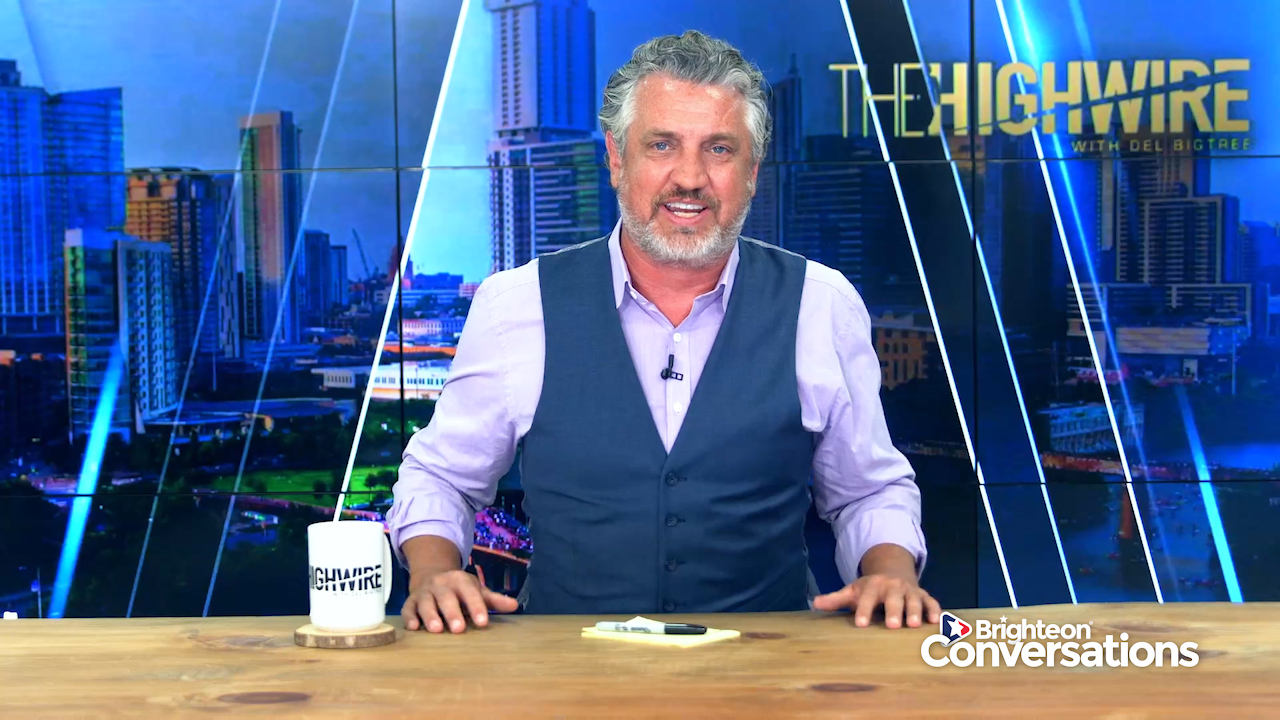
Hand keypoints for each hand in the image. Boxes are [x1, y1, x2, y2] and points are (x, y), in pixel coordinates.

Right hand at [402, 567, 518, 632]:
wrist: (430, 574)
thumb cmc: (459, 589)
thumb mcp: (476, 590)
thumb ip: (493, 599)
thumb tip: (515, 605)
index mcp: (460, 580)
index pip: (470, 593)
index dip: (476, 607)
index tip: (483, 623)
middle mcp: (441, 584)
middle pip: (446, 598)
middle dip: (452, 613)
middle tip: (459, 629)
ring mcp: (424, 592)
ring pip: (426, 603)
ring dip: (430, 615)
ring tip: (436, 630)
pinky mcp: (410, 601)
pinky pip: (408, 608)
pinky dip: (409, 617)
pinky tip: (413, 628)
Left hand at [813, 573, 941, 628]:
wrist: (893, 572)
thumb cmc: (869, 589)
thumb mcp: (852, 591)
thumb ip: (836, 599)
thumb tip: (814, 604)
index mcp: (873, 586)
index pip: (866, 598)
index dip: (863, 610)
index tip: (860, 624)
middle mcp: (892, 587)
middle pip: (893, 598)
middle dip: (893, 611)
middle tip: (892, 625)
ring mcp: (909, 590)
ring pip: (914, 599)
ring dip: (915, 611)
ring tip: (914, 625)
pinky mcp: (924, 595)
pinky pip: (931, 601)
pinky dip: (934, 610)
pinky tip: (935, 622)